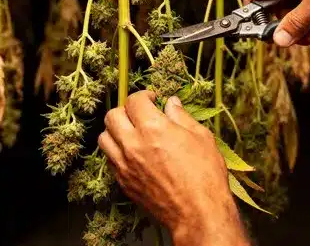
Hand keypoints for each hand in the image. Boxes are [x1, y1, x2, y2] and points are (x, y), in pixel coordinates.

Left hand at [99, 91, 249, 245]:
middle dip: (126, 110)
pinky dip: (117, 151)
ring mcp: (125, 165)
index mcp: (153, 128)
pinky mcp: (123, 182)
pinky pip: (110, 159)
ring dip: (116, 130)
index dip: (143, 96)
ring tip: (131, 132)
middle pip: (112, 116)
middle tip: (140, 114)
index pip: (134, 101)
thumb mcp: (201, 138)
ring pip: (104, 138)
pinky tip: (133, 153)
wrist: (197, 213)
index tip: (152, 99)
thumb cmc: (205, 176)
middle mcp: (133, 144)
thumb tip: (171, 103)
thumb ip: (182, 117)